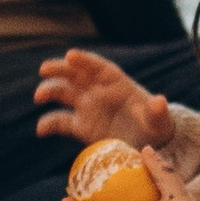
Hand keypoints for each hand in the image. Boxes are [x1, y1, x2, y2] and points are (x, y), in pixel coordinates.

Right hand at [34, 46, 174, 151]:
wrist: (147, 144)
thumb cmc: (154, 125)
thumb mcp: (158, 119)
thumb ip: (157, 111)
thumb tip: (160, 101)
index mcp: (115, 82)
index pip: (97, 66)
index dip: (84, 59)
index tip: (71, 56)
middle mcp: (97, 90)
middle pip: (74, 74)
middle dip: (59, 69)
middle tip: (44, 70)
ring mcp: (87, 107)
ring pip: (63, 93)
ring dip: (49, 91)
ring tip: (39, 97)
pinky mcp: (81, 126)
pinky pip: (61, 121)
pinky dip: (49, 123)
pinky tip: (41, 130)